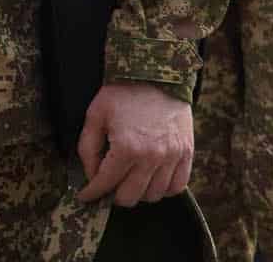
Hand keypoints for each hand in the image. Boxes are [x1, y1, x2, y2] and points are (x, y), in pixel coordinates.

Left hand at [77, 81, 193, 206]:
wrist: (156, 76)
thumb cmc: (122, 94)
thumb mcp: (95, 115)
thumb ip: (88, 148)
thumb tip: (91, 174)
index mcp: (127, 147)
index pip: (106, 182)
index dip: (92, 193)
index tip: (85, 197)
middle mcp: (152, 157)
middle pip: (131, 196)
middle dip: (113, 195)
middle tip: (107, 187)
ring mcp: (172, 157)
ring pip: (154, 195)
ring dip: (139, 193)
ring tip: (129, 181)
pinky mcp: (187, 154)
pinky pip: (177, 187)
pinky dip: (163, 189)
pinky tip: (151, 180)